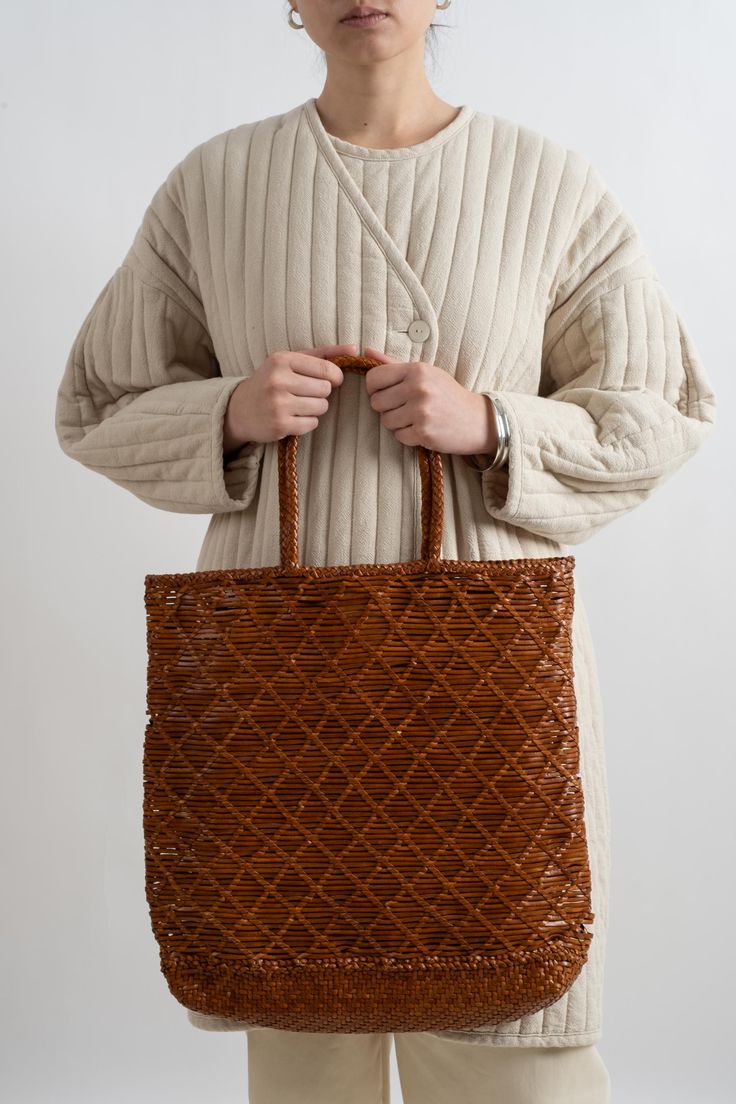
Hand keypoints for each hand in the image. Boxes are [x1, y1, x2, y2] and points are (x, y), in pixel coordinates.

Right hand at [223, 343, 357, 453]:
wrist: (239, 409)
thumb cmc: (271, 381)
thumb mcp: (291, 360)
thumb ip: (323, 353)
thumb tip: (355, 349)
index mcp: (282, 360)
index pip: (327, 369)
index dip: (335, 377)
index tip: (330, 380)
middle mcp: (278, 381)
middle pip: (325, 389)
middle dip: (322, 393)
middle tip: (306, 393)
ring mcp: (278, 404)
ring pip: (321, 407)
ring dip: (315, 408)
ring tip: (299, 405)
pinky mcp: (280, 425)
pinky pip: (312, 423)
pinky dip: (308, 422)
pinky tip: (294, 417)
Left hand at [362, 346, 497, 455]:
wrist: (477, 419)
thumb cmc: (447, 394)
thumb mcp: (426, 373)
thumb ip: (394, 364)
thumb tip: (367, 351)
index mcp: (417, 370)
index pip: (374, 377)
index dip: (374, 388)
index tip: (385, 392)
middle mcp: (418, 388)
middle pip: (376, 402)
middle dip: (386, 407)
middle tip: (404, 407)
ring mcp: (421, 411)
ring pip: (385, 421)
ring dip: (397, 423)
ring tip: (415, 418)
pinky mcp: (424, 432)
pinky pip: (399, 436)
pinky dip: (408, 436)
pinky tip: (422, 429)